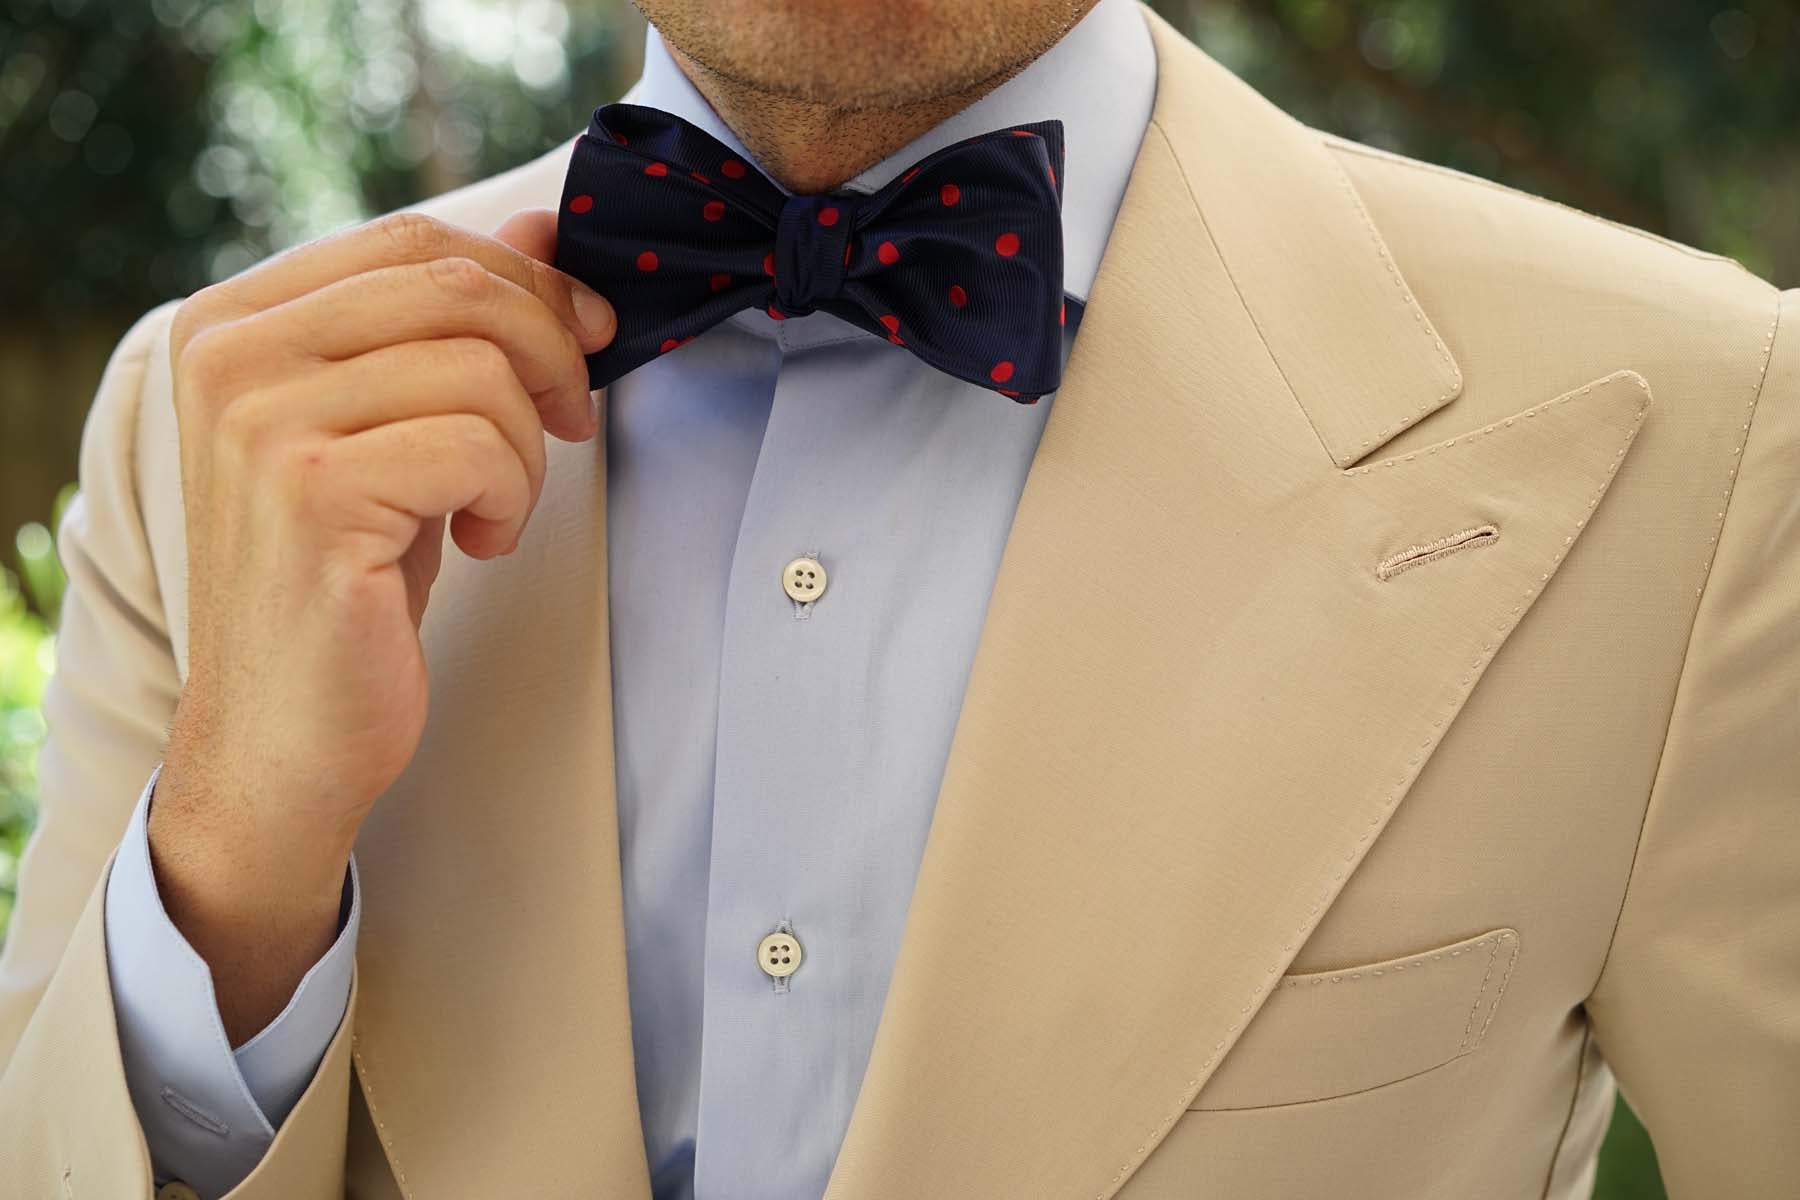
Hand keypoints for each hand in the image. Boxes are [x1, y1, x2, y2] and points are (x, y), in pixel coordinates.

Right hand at [145, 209, 611, 1041]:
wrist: (286, 734)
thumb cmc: (349, 578)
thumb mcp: (398, 427)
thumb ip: (450, 323)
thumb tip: (547, 230)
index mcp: (234, 321)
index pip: (413, 238)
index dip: (526, 279)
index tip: (586, 335)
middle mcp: (229, 355)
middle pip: (455, 284)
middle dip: (549, 351)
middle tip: (570, 422)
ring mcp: (261, 424)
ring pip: (481, 368)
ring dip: (527, 445)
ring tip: (491, 505)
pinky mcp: (315, 496)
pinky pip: (482, 446)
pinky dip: (512, 497)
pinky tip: (478, 541)